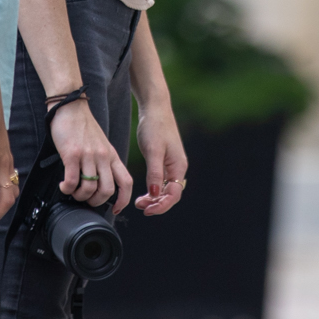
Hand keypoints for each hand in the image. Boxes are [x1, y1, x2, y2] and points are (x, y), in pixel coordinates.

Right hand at [51, 98, 131, 213]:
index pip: (126, 182)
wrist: (71, 107)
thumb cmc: (84, 127)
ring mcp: (88, 155)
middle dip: (96, 202)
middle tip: (86, 200)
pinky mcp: (72, 154)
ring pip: (90, 188)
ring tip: (72, 191)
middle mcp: (103, 157)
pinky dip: (67, 188)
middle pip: (108, 190)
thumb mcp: (102, 145)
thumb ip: (104, 162)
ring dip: (79, 196)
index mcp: (112, 156)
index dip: (123, 200)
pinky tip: (63, 185)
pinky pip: (72, 181)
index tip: (115, 208)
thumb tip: (99, 184)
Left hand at [131, 98, 186, 216]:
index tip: (146, 210)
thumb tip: (155, 194)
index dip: (161, 205)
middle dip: (157, 204)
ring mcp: (172, 165)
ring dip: (154, 198)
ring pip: (166, 190)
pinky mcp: (165, 162)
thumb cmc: (155, 126)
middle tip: (140, 206)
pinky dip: (153, 190)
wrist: (155, 108)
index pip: (174, 194)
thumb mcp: (153, 150)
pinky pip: (161, 182)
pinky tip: (143, 192)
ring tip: (139, 202)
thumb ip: (155, 173)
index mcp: (179, 166)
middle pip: (171, 195)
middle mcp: (178, 168)